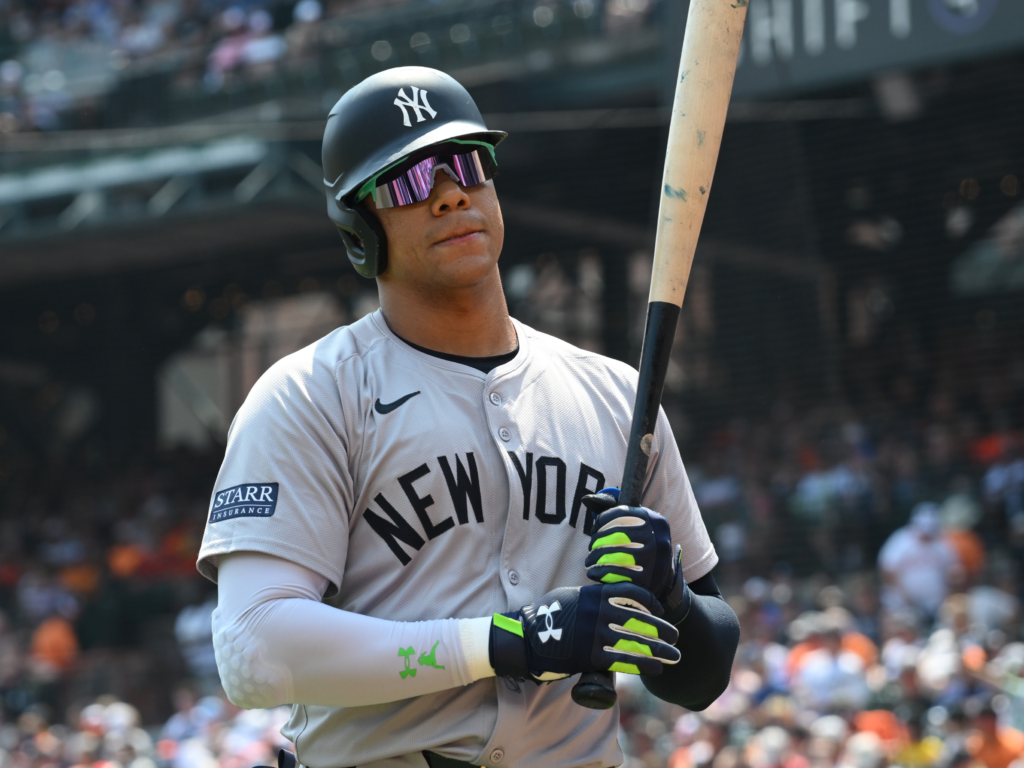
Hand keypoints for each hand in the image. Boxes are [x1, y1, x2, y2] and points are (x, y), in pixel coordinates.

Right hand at [489, 582, 680, 680]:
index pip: (632, 593)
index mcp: (594, 593)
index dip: (651, 602)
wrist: (524, 638)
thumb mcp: (569, 596)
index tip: (661, 611)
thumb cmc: (546, 616)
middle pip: (640, 618)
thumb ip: (592, 598)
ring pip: (635, 641)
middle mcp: (597, 611)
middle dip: (661, 629)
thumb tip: (609, 598)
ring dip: (658, 650)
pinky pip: (622, 660)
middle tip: (675, 637)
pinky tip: (656, 669)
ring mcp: (594, 634)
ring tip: (674, 656)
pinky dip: (642, 665)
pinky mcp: (589, 656)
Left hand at [582, 489, 689, 624]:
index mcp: (655, 521)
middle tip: (591, 547)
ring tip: (589, 561)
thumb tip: (586, 499)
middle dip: (598, 541)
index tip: (595, 529)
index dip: (603, 520)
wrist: (660, 576)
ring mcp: (653, 560)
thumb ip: (616, 513)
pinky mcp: (646, 580)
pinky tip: (593, 572)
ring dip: (596, 558)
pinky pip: (615, 574)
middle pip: (617, 534)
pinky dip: (600, 573)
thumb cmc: (641, 545)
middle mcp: (658, 539)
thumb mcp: (637, 526)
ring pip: (614, 555)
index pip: (622, 512)